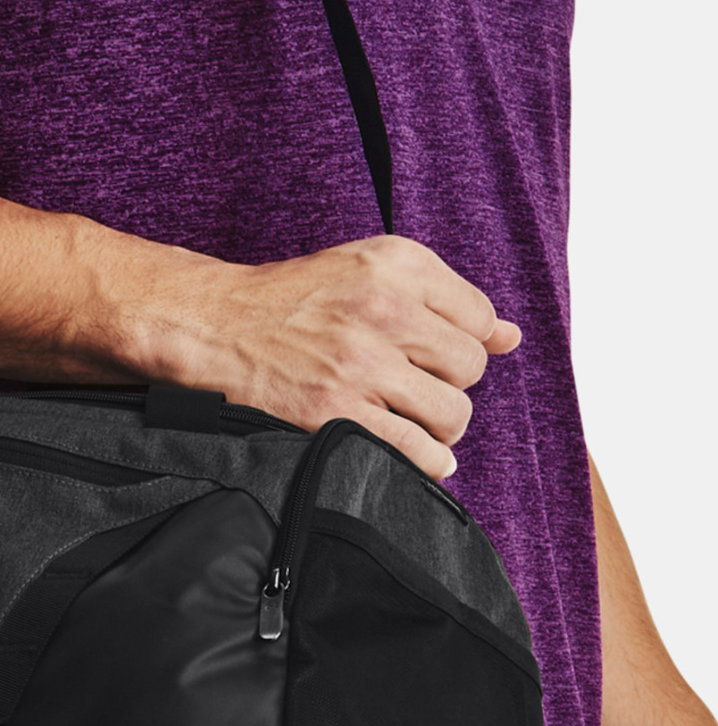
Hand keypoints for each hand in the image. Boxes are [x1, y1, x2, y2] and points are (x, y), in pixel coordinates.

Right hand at [137, 233, 519, 480]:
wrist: (213, 326)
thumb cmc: (290, 302)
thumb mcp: (366, 274)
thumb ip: (440, 301)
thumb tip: (511, 336)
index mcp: (394, 264)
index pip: (479, 317)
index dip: (460, 343)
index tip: (428, 352)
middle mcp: (383, 308)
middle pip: (470, 368)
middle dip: (448, 384)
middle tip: (413, 387)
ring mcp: (360, 364)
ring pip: (453, 413)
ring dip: (438, 427)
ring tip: (410, 420)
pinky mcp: (336, 413)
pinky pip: (418, 453)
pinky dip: (424, 462)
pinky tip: (408, 450)